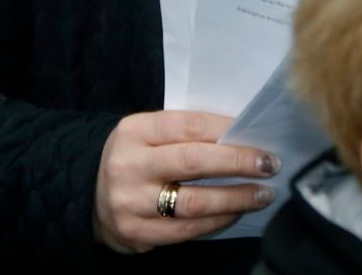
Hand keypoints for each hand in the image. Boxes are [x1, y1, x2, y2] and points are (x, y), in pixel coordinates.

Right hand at [91, 110, 277, 252]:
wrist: (90, 196)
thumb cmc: (135, 158)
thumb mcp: (148, 134)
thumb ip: (185, 133)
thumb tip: (242, 134)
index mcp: (134, 131)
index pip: (188, 125)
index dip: (227, 130)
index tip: (258, 134)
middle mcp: (128, 166)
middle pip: (194, 162)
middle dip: (239, 162)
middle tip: (270, 163)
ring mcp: (131, 203)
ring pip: (194, 203)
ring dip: (235, 198)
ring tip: (263, 194)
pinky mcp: (137, 234)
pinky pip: (187, 231)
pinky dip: (217, 221)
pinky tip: (236, 213)